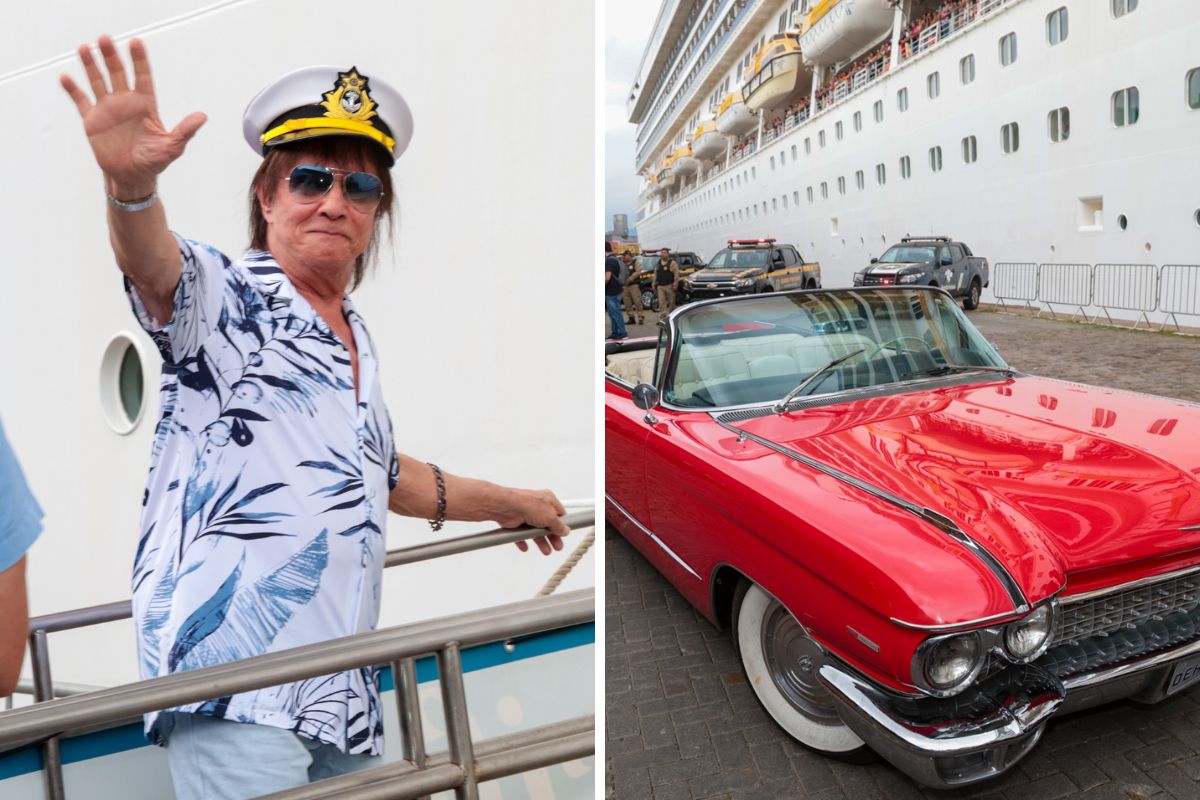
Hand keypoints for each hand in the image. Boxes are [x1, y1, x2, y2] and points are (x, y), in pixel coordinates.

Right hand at [60, 36, 205, 194]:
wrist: (132, 177)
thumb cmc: (154, 162)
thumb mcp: (172, 146)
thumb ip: (185, 131)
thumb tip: (202, 117)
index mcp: (145, 105)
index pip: (143, 77)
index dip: (139, 60)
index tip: (136, 42)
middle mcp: (125, 102)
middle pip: (118, 73)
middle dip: (111, 56)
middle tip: (105, 39)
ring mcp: (108, 109)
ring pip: (98, 81)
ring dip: (91, 65)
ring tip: (84, 48)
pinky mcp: (92, 120)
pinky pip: (81, 101)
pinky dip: (72, 90)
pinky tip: (65, 77)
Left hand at [496, 489, 568, 555]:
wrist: (506, 507)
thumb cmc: (527, 504)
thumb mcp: (550, 516)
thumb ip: (558, 525)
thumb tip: (565, 530)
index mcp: (548, 500)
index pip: (559, 514)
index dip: (562, 525)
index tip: (564, 535)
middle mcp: (538, 506)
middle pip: (548, 525)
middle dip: (553, 537)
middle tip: (557, 546)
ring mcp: (527, 515)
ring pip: (535, 531)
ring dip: (540, 541)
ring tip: (546, 550)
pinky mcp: (516, 522)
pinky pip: (521, 534)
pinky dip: (524, 541)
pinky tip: (526, 547)